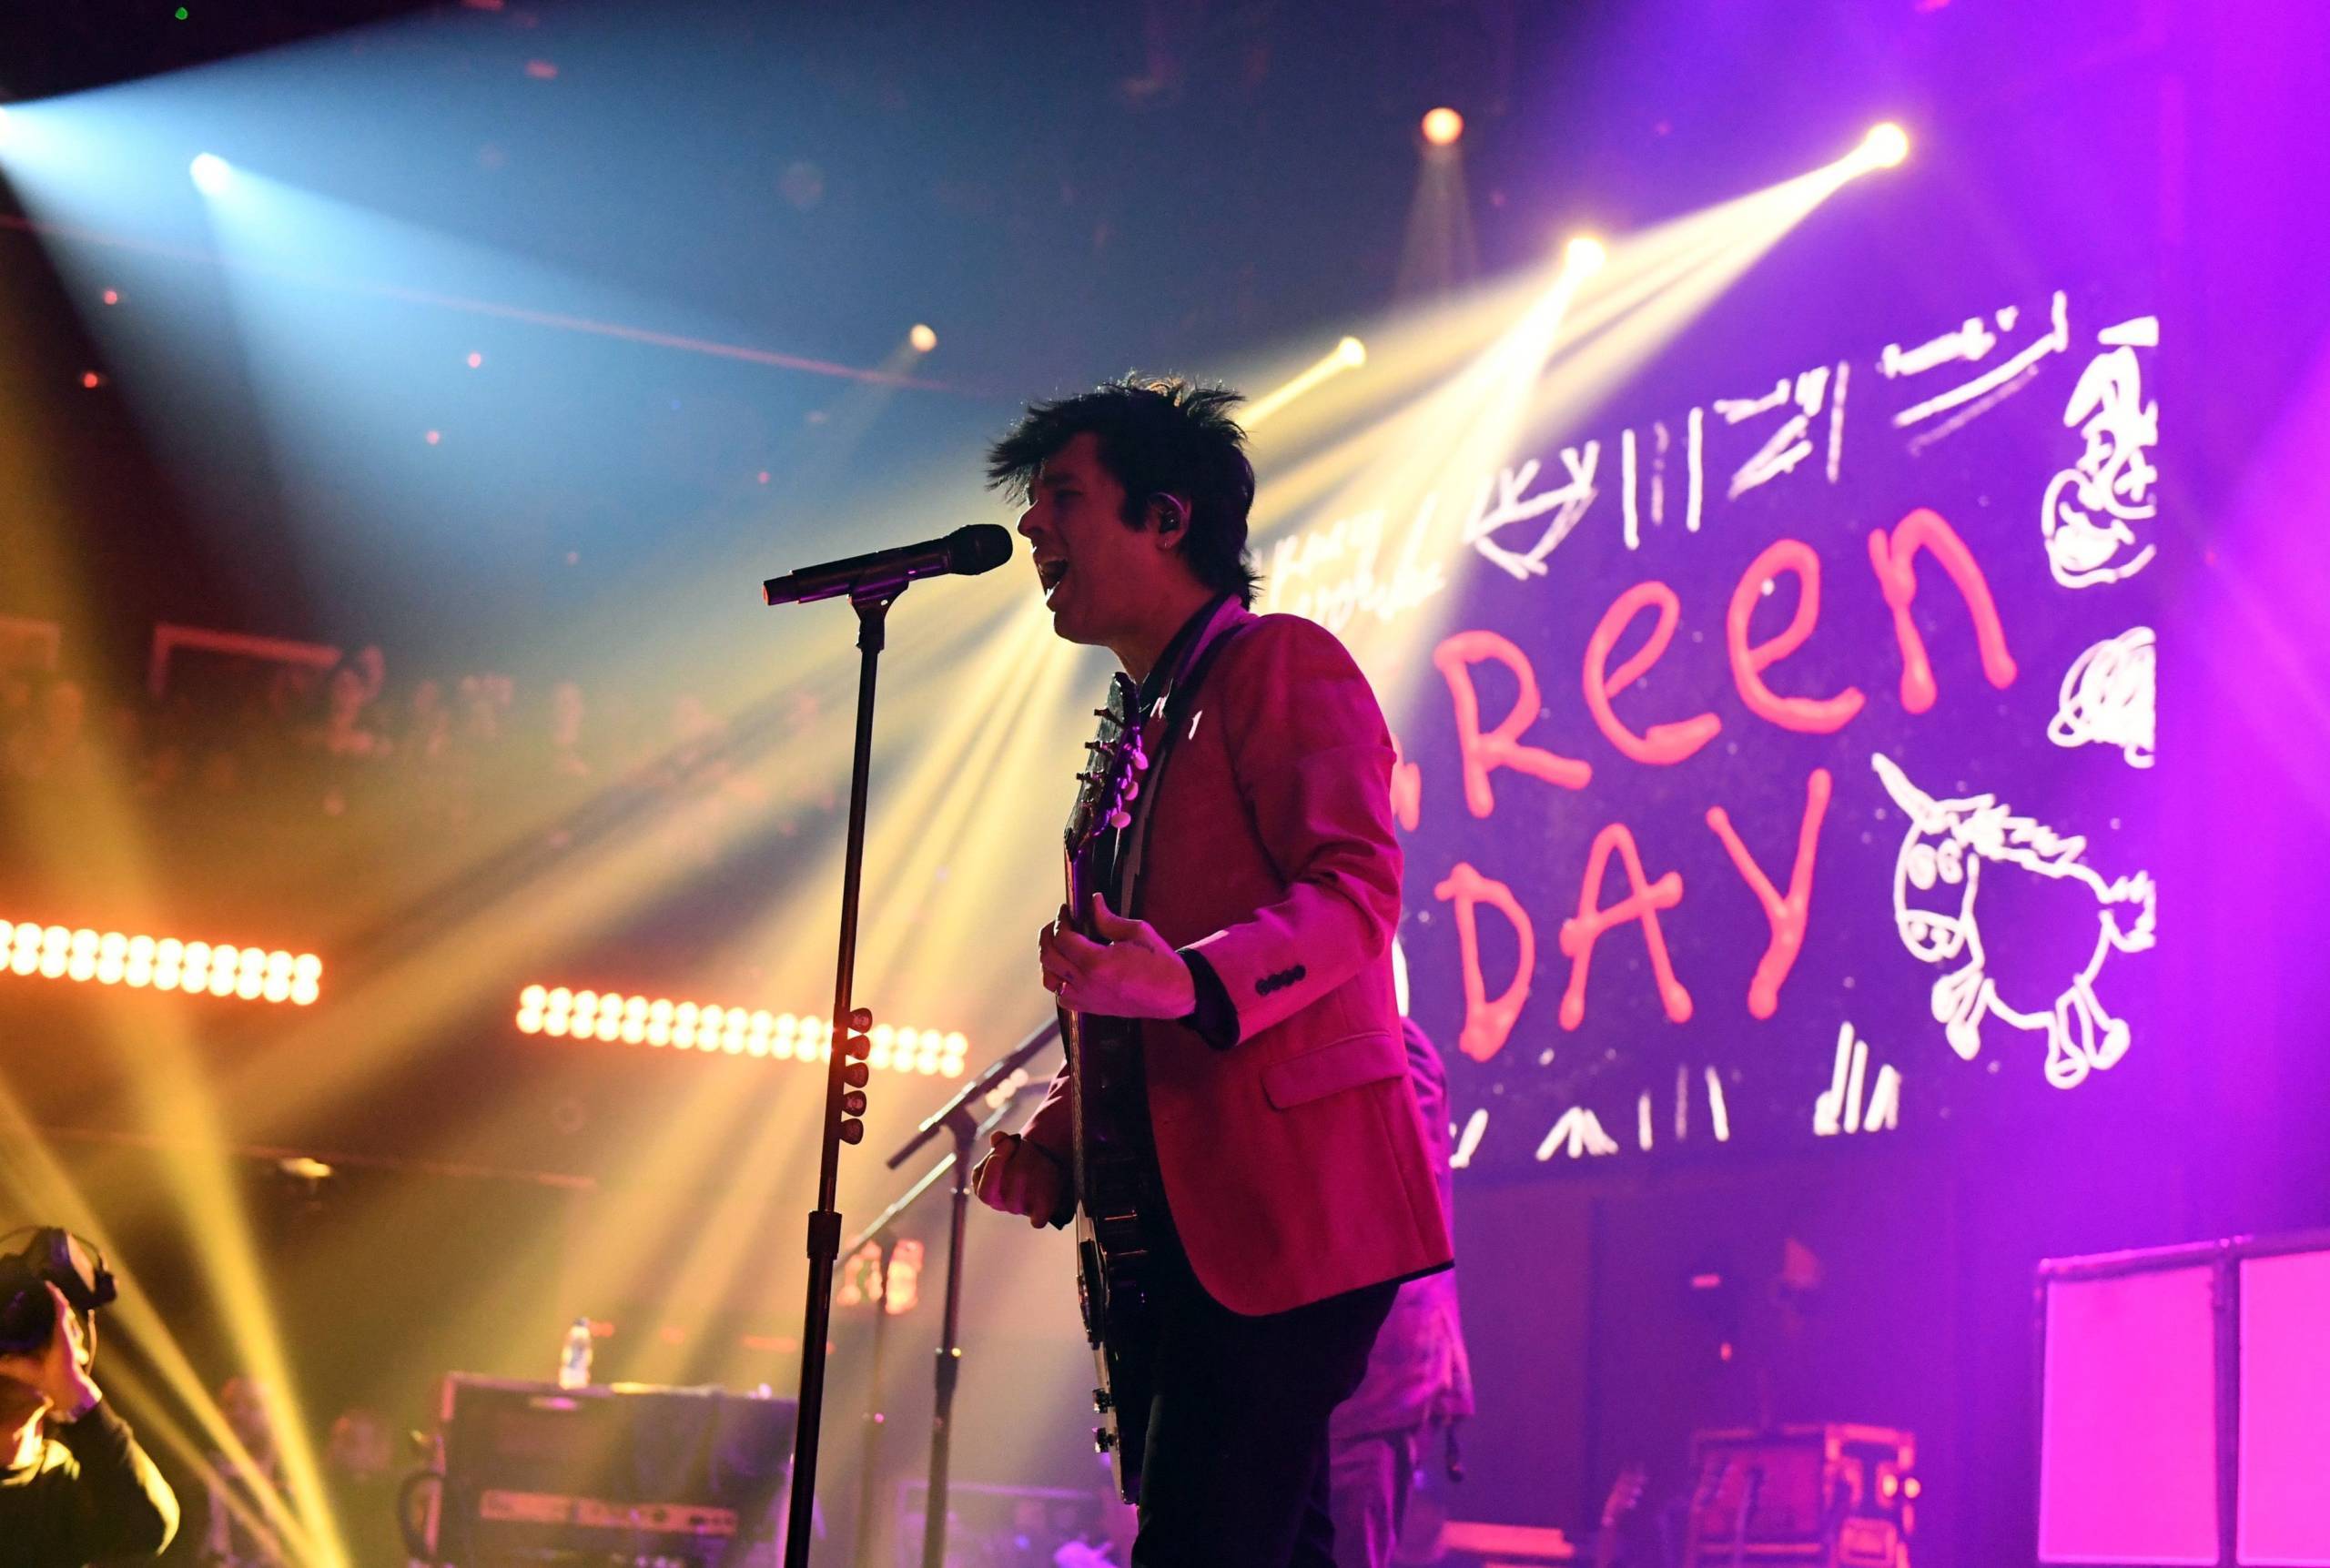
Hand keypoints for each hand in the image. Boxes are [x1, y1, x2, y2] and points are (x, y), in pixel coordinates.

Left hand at [0, 1284, 100, 1420]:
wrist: (56, 1381)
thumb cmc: (36, 1374)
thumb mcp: (10, 1365)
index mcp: (38, 1339)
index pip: (29, 1321)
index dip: (23, 1311)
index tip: (14, 1302)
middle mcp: (48, 1331)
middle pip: (42, 1311)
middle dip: (36, 1299)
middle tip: (26, 1287)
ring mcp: (57, 1327)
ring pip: (52, 1306)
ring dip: (47, 1294)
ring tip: (40, 1282)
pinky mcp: (63, 1325)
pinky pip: (59, 1306)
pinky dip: (54, 1295)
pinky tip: (48, 1285)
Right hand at [972, 1131, 1065, 1227]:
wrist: (1044, 1168)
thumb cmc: (1021, 1158)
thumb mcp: (1010, 1148)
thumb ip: (1001, 1142)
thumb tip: (997, 1137)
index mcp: (985, 1186)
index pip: (979, 1179)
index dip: (992, 1163)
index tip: (1009, 1142)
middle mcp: (999, 1201)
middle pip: (989, 1193)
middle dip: (1001, 1169)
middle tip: (1018, 1148)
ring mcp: (1018, 1208)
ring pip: (1013, 1202)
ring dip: (1025, 1175)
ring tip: (1037, 1154)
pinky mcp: (1038, 1213)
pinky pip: (1037, 1219)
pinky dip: (1038, 1216)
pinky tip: (1043, 1202)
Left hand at [1037, 895, 1195, 1019]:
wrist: (1174, 993)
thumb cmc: (1160, 963)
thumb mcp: (1137, 932)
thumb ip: (1108, 919)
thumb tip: (1092, 903)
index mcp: (1098, 963)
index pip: (1062, 938)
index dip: (1060, 921)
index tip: (1066, 911)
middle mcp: (1087, 983)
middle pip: (1049, 957)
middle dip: (1048, 936)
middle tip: (1058, 924)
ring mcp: (1087, 998)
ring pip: (1049, 979)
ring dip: (1048, 960)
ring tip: (1057, 946)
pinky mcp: (1091, 1008)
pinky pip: (1062, 996)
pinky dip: (1058, 982)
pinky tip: (1067, 970)